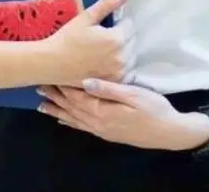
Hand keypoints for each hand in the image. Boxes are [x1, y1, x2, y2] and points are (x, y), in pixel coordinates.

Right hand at [37, 0, 133, 84]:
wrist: (51, 63)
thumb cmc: (67, 38)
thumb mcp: (86, 18)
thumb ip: (108, 4)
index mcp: (117, 39)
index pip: (130, 25)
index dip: (117, 24)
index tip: (102, 28)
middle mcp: (122, 57)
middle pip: (132, 41)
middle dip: (121, 37)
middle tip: (100, 39)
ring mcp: (119, 72)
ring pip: (131, 56)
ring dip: (122, 52)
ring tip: (101, 52)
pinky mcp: (114, 82)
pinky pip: (126, 71)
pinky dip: (119, 66)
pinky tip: (104, 63)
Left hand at [37, 79, 208, 150]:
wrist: (170, 133)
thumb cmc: (154, 109)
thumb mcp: (134, 95)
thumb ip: (109, 89)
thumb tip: (85, 81)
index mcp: (103, 110)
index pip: (76, 96)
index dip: (61, 85)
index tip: (48, 74)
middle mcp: (98, 122)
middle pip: (71, 107)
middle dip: (55, 97)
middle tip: (38, 86)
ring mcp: (102, 130)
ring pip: (73, 119)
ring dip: (57, 110)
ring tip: (41, 104)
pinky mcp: (107, 133)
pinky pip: (82, 127)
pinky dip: (70, 122)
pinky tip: (62, 120)